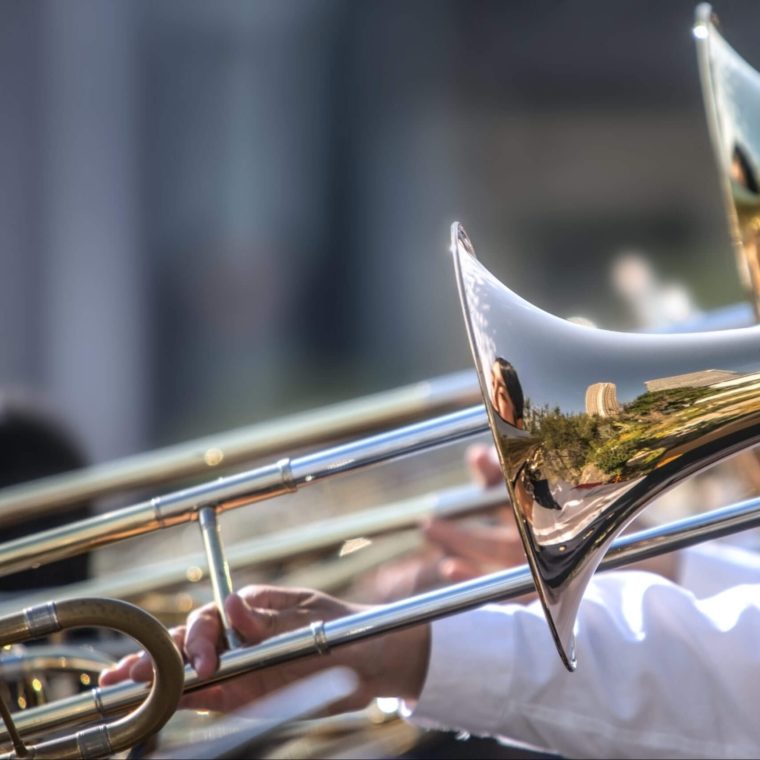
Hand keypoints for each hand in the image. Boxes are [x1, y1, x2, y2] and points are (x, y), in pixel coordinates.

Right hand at [99, 585, 429, 713]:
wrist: (374, 661)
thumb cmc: (343, 629)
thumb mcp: (310, 621)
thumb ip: (270, 621)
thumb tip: (234, 607)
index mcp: (253, 608)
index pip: (212, 616)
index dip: (199, 637)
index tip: (205, 661)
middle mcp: (239, 635)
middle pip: (189, 641)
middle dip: (158, 654)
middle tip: (132, 672)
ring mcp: (238, 665)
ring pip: (187, 668)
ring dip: (156, 674)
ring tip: (121, 682)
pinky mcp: (241, 693)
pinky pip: (205, 697)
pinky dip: (179, 698)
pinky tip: (151, 701)